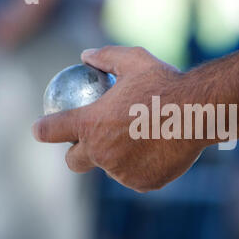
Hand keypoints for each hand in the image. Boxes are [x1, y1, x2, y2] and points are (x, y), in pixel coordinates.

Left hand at [32, 46, 204, 191]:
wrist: (198, 114)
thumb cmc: (166, 85)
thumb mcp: (135, 60)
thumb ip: (106, 57)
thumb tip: (86, 55)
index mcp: (92, 124)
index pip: (53, 130)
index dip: (43, 129)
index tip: (41, 129)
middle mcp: (102, 153)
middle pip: (74, 162)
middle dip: (76, 154)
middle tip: (93, 141)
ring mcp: (122, 172)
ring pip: (111, 169)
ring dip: (117, 158)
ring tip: (140, 138)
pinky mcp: (143, 183)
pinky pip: (136, 176)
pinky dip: (141, 167)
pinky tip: (157, 149)